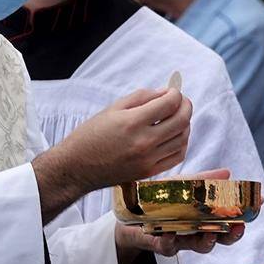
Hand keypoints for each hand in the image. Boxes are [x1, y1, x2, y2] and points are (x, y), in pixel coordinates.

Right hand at [56, 87, 192, 190]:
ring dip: (186, 124)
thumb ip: (142, 97)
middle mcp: (144, 142)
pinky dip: (182, 144)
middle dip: (186, 106)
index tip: (173, 91)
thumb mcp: (113, 108)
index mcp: (133, 122)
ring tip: (178, 117)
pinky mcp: (149, 172)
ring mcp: (148, 159)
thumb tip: (165, 93)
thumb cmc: (91, 135)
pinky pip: (177, 157)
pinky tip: (175, 136)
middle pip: (181, 121)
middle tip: (182, 101)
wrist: (77, 168)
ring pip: (182, 139)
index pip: (169, 104)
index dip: (176, 94)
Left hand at [115, 169, 243, 262]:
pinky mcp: (160, 244)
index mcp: (204, 219)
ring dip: (207, 241)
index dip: (244, 214)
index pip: (229, 220)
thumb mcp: (182, 186)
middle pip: (220, 238)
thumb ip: (204, 180)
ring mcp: (179, 240)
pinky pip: (167, 246)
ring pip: (198, 246)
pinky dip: (169, 240)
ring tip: (210, 233)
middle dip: (231, 235)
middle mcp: (195, 232)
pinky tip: (170, 233)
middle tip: (238, 228)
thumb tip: (228, 172)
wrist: (129, 216)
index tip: (258, 205)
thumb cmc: (161, 201)